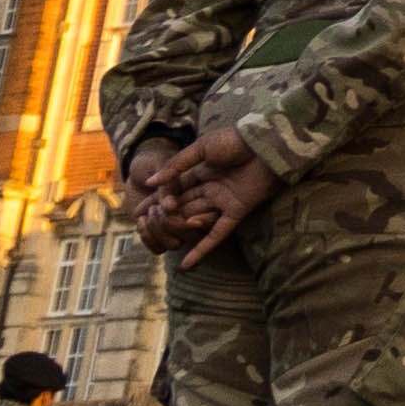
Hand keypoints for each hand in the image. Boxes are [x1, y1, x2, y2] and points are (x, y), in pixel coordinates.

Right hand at [135, 134, 282, 263]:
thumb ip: (177, 166)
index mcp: (200, 172)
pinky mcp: (235, 212)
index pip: (173, 189)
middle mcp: (209, 189)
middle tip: (146, 227)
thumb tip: (151, 184)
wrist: (266, 144)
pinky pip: (217, 235)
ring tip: (160, 242)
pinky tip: (187, 264)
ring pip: (195, 219)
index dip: (157, 199)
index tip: (139, 211)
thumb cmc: (234, 141)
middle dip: (165, 217)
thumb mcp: (202, 149)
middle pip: (182, 207)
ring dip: (179, 230)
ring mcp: (222, 202)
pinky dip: (202, 250)